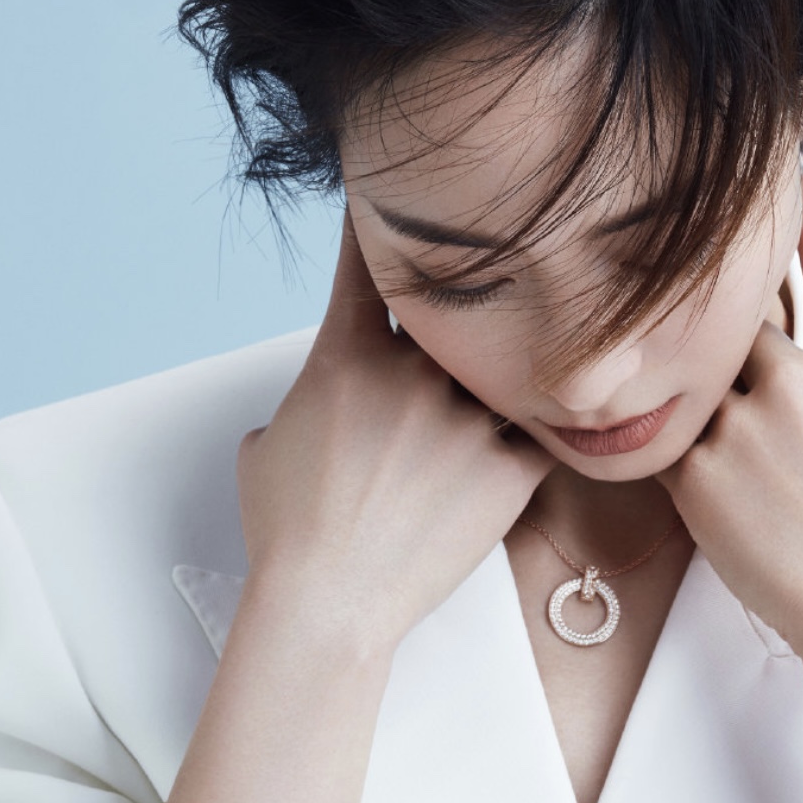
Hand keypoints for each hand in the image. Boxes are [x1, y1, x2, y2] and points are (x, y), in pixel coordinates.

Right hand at [237, 206, 555, 649]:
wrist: (328, 601)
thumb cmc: (284, 529)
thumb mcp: (264, 445)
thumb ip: (303, 401)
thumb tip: (317, 404)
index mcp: (347, 356)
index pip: (368, 264)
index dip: (382, 227)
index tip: (402, 201)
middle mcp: (413, 372)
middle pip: (456, 321)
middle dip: (461, 326)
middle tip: (464, 346)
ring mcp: (466, 418)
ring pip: (503, 376)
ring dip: (498, 389)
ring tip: (496, 415)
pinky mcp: (508, 469)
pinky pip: (538, 435)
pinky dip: (534, 439)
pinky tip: (530, 453)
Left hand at [655, 160, 802, 656]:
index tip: (791, 170)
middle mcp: (800, 381)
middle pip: (743, 321)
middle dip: (731, 333)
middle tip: (720, 345)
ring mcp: (745, 422)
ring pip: (704, 387)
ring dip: (714, 414)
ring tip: (749, 469)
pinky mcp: (697, 470)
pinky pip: (676, 445)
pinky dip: (691, 464)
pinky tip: (729, 507)